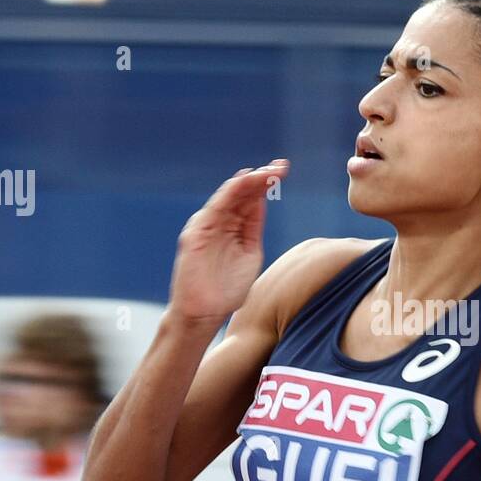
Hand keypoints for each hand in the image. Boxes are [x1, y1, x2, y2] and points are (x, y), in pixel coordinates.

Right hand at [168, 159, 288, 322]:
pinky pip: (215, 208)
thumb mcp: (249, 255)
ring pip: (229, 196)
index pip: (251, 200)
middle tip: (280, 166)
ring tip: (268, 172)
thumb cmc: (227, 290)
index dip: (266, 184)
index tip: (283, 171)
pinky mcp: (196, 233)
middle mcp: (220, 223)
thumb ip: (253, 229)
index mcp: (235, 228)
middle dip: (261, 178)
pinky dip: (229, 193)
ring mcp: (207, 226)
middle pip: (242, 194)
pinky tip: (244, 182)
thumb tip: (261, 203)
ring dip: (248, 181)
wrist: (204, 313)